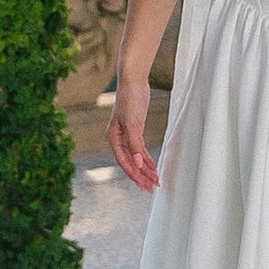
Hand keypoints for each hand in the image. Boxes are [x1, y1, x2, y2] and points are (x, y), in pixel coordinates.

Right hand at [109, 63, 159, 191]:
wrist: (133, 81)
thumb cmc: (130, 99)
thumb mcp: (133, 123)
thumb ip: (135, 144)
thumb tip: (139, 164)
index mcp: (113, 138)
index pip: (124, 162)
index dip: (134, 174)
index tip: (144, 184)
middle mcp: (118, 139)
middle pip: (130, 162)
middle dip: (141, 176)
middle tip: (151, 187)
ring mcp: (126, 135)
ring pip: (136, 157)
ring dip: (145, 169)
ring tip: (154, 180)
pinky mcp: (135, 130)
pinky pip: (140, 149)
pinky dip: (146, 158)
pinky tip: (152, 165)